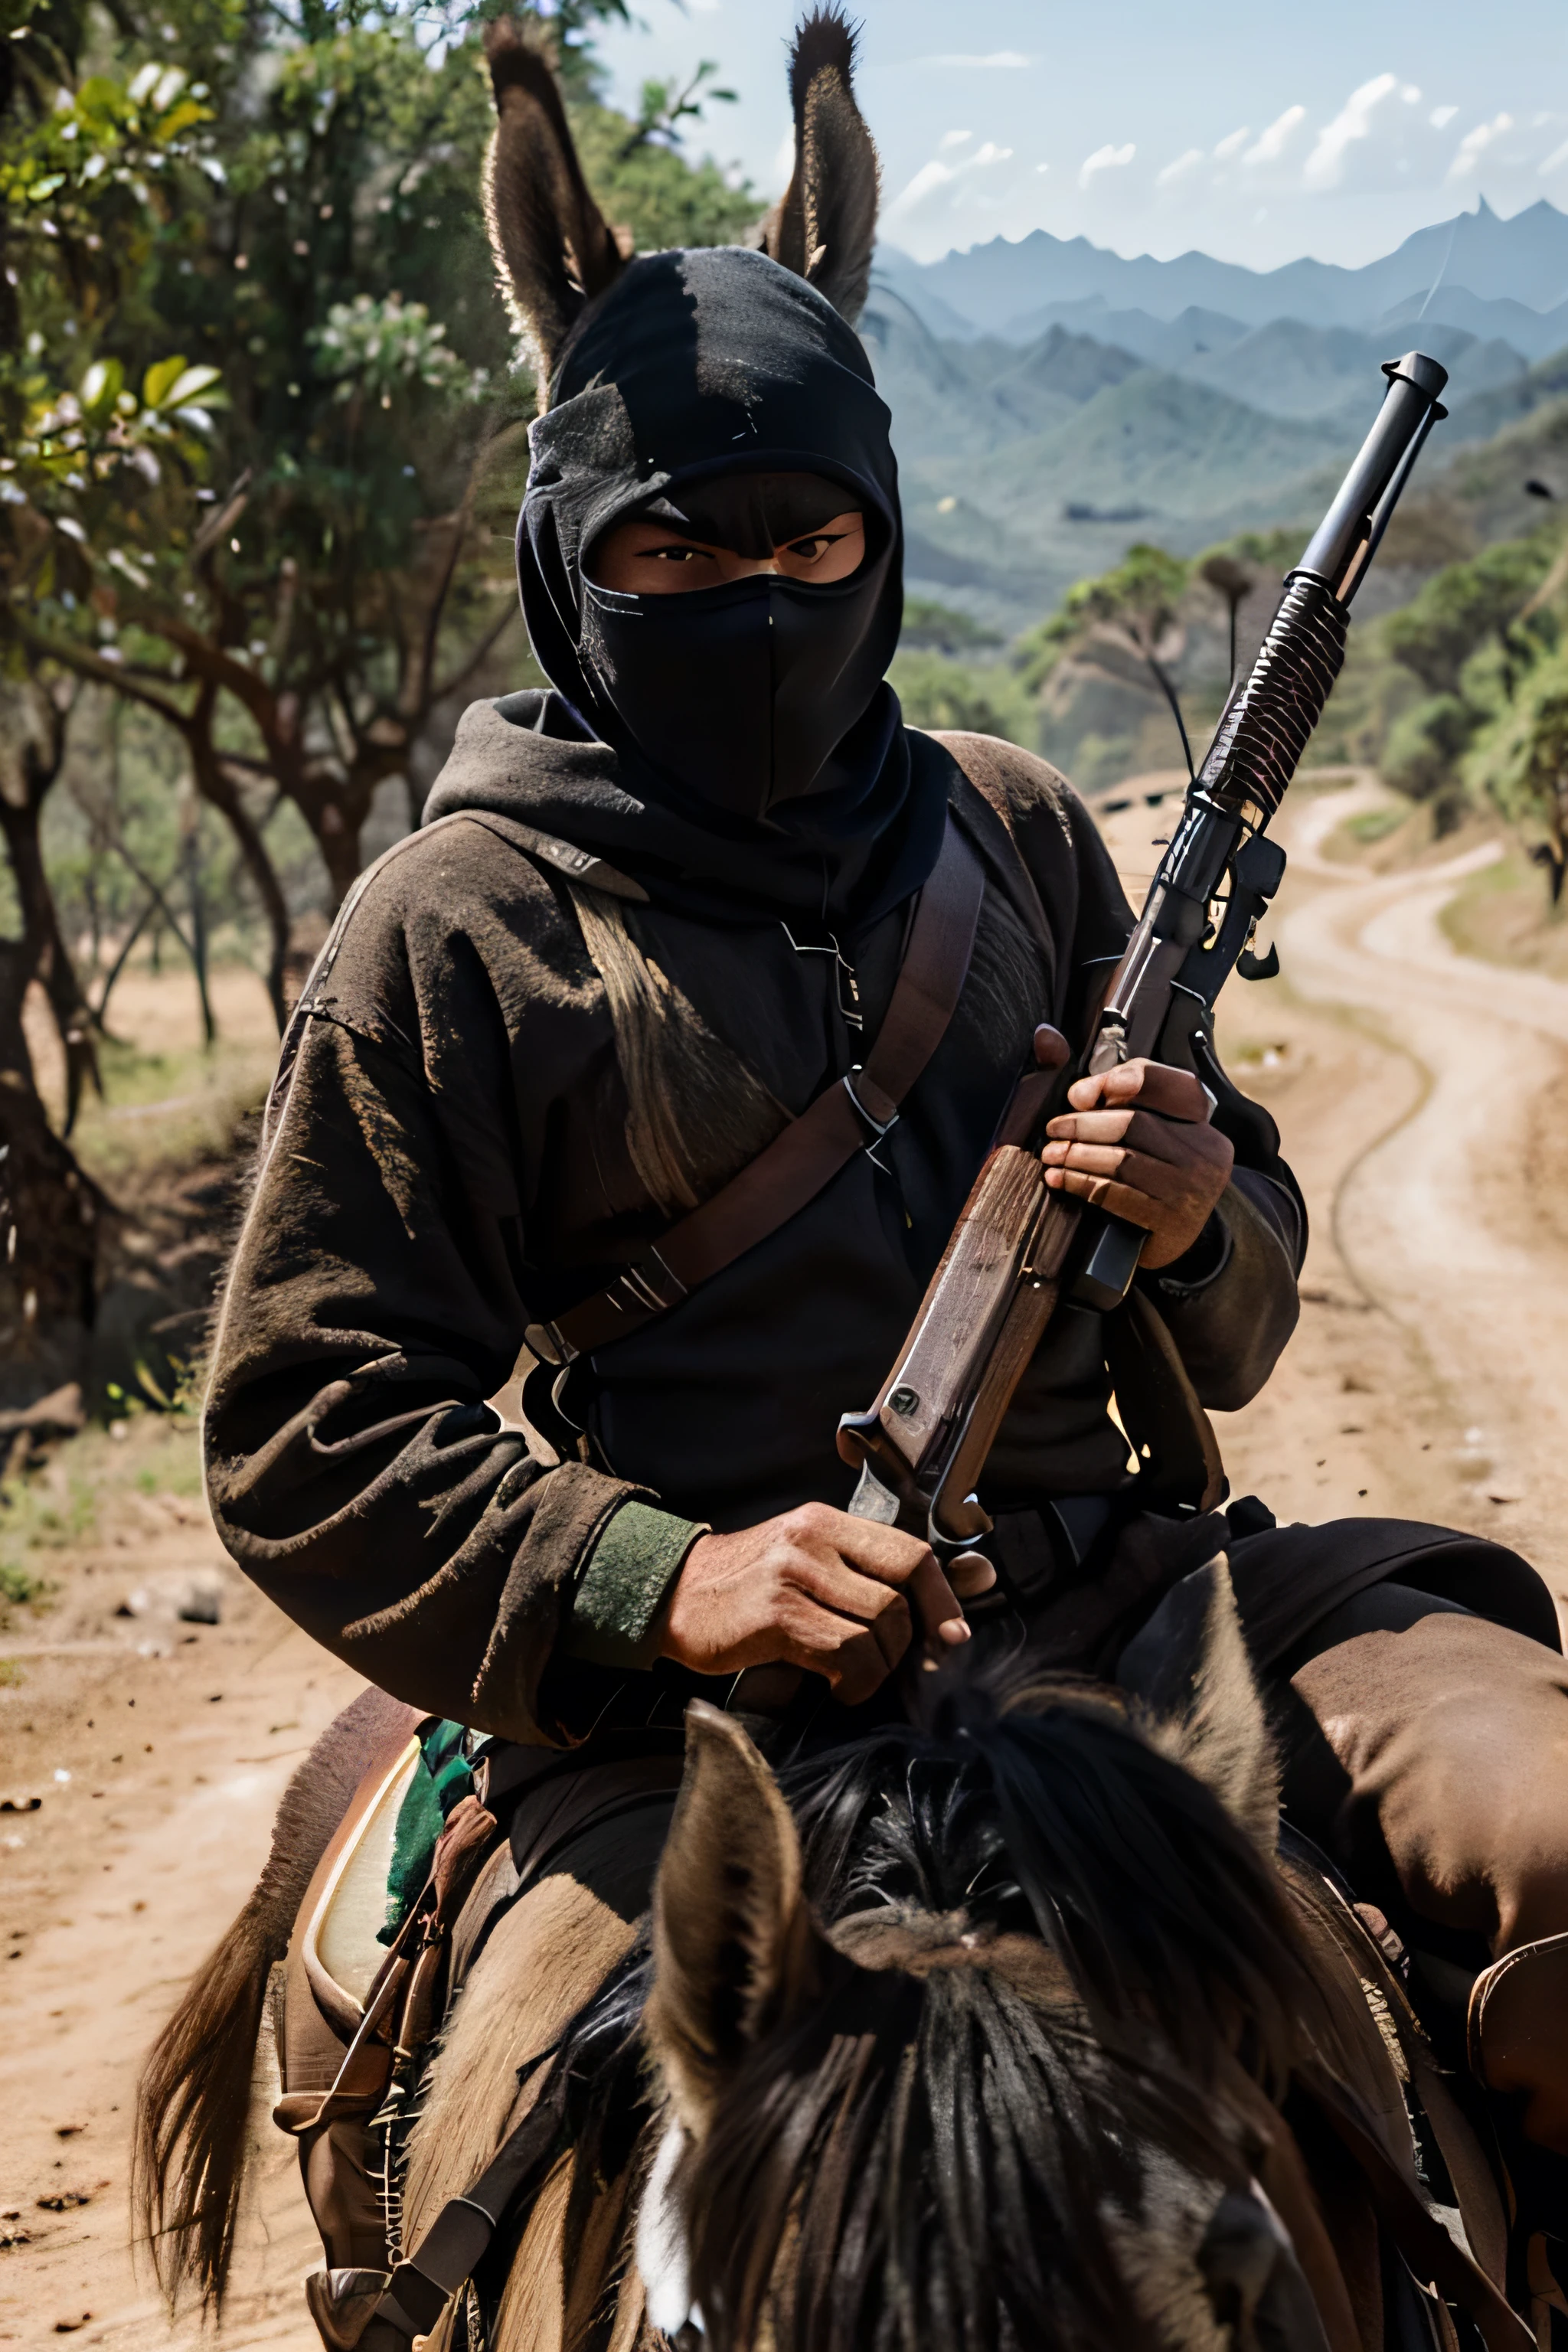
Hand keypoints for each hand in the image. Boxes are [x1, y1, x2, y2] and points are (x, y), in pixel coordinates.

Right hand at [659, 1503, 995, 1704]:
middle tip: (891, 1667)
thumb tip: (966, 1586)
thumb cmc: (746, 1586)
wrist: (671, 1595)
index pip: (910, 1552)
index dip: (943, 1597)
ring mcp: (793, 1576)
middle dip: (908, 1644)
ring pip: (877, 1627)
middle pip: (900, 1596)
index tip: (951, 1634)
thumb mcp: (807, 1562)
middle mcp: (812, 1540)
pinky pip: (844, 1653)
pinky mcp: (775, 1616)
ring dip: (878, 1668)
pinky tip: (837, 1687)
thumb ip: (868, 1572)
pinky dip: (853, 1681)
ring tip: (855, 1677)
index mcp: (826, 1522)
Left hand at [1042, 1057, 1233, 1270]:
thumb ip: (1121, 1099)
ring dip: (1077, 1155)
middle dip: (1085, 1124)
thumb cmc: (1154, 1175)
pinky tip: (1059, 1179)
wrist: (1175, 1235)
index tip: (1081, 1092)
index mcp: (1201, 1124)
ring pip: (1122, 1160)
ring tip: (1052, 1154)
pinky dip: (1080, 1183)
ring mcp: (1192, 1190)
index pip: (1169, 1086)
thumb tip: (1080, 1095)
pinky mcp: (1171, 1222)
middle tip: (1054, 1129)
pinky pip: (1115, 1194)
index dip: (1126, 1079)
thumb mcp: (1149, 1135)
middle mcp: (1205, 1153)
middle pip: (1136, 1123)